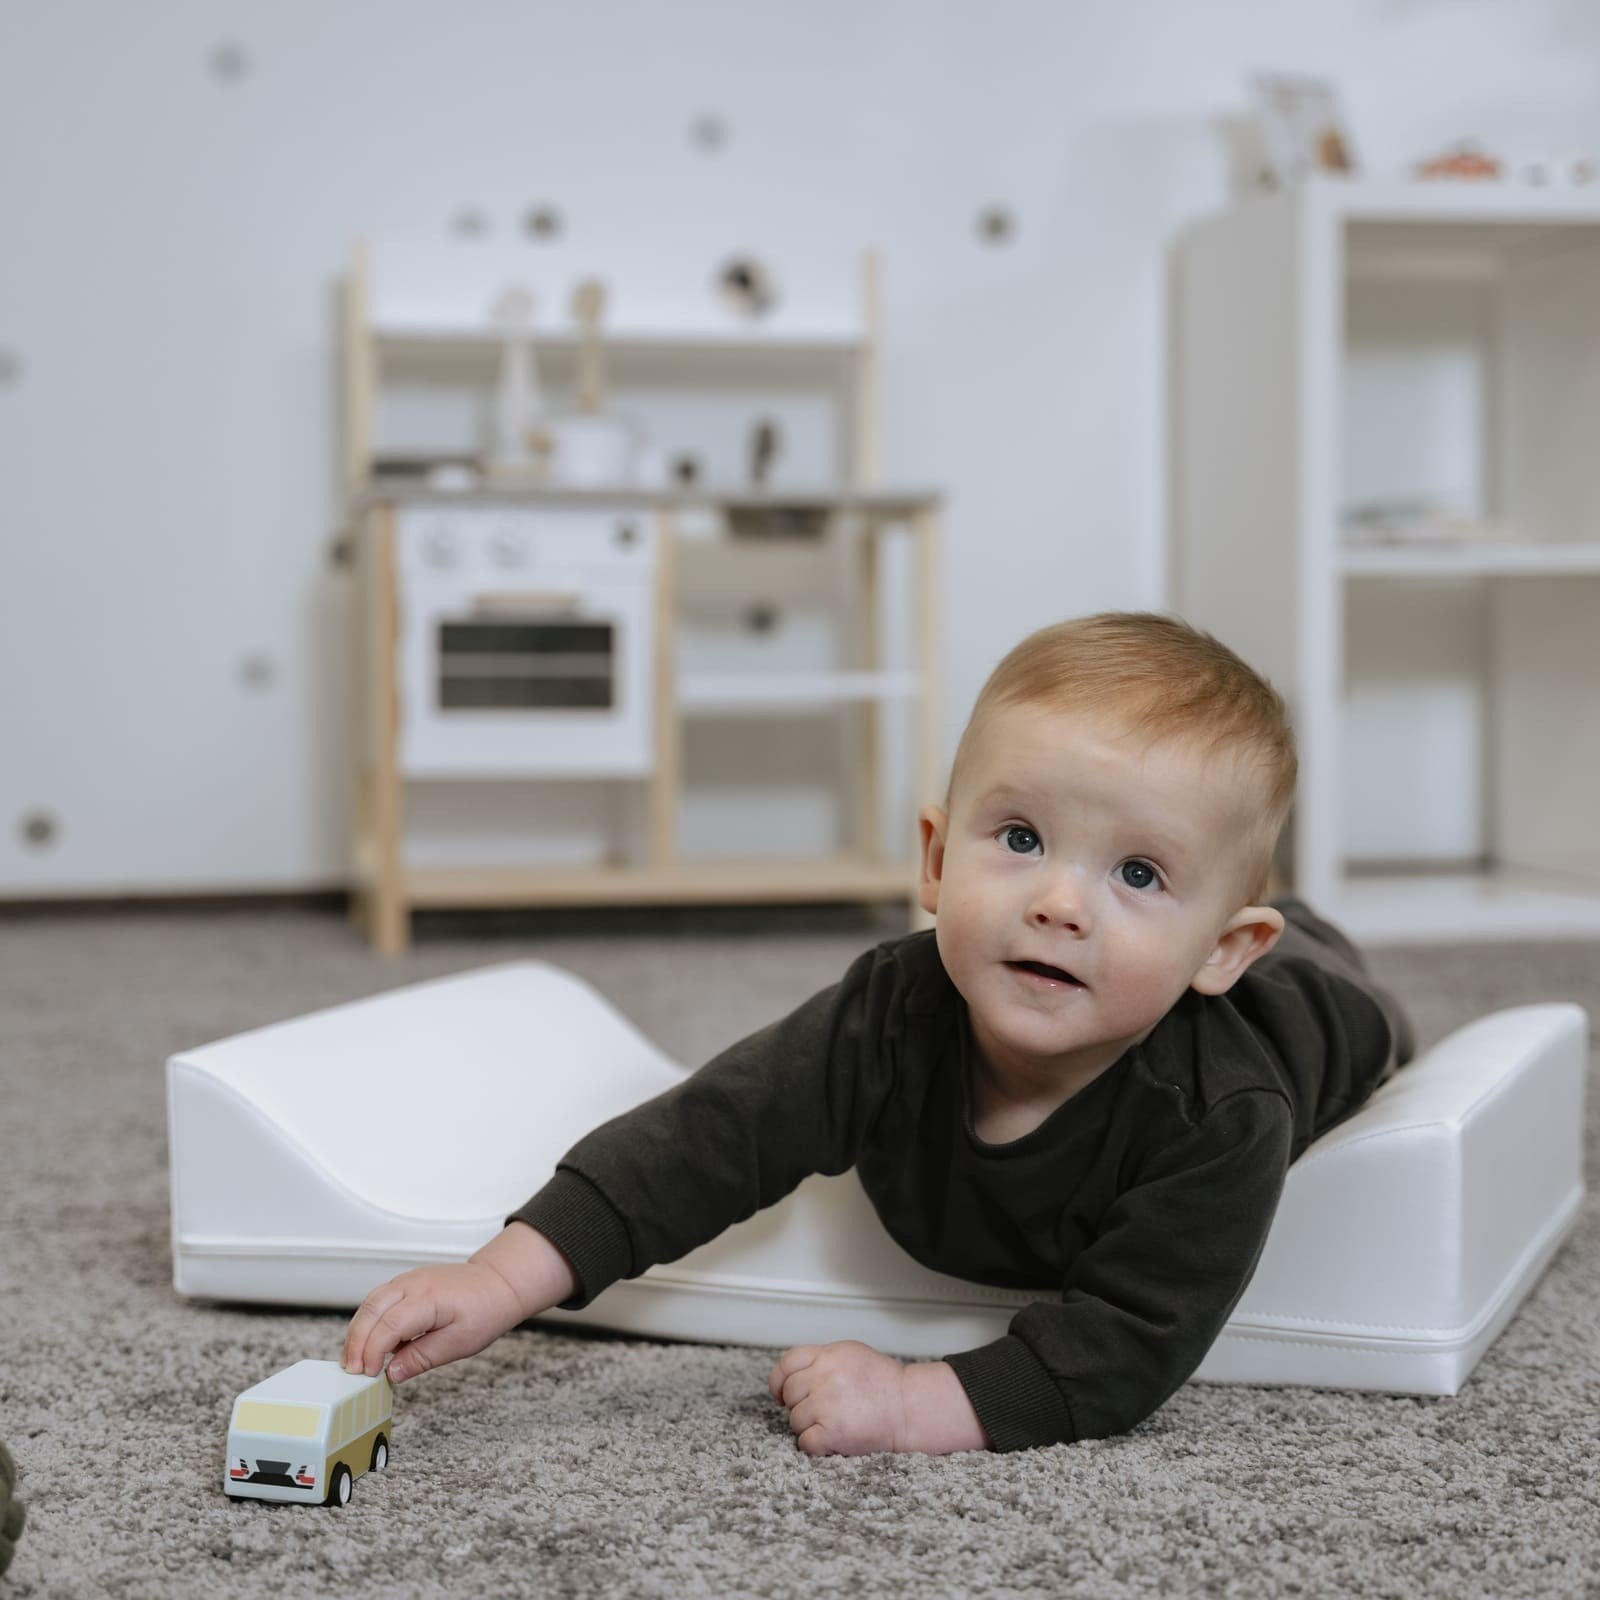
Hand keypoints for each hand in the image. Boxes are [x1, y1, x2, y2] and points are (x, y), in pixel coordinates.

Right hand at [342, 1222, 576, 1383]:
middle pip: (371, 1310)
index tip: (369, 1374)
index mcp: (429, 1298)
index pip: (389, 1325)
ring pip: (370, 1302)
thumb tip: (391, 1373)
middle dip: (356, 1342)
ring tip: (355, 1362)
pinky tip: (371, 1344)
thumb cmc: (484, 1311)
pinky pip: (379, 1300)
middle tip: (352, 1372)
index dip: (373, 1351)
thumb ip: (422, 1358)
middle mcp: (413, 1284)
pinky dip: (369, 1321)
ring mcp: (407, 1280)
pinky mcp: (406, 1283)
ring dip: (357, 1331)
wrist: (497, 1284)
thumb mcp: (459, 1343)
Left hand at [767, 1340, 909, 1456]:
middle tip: (819, 1410)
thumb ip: (822, 1360)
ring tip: (831, 1423)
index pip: (787, 1362)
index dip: (779, 1380)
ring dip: (808, 1426)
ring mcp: (828, 1404)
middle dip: (799, 1404)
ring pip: (794, 1420)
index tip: (781, 1393)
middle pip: (789, 1393)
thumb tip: (792, 1374)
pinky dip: (814, 1445)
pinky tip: (830, 1439)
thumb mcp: (851, 1355)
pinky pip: (805, 1442)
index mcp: (829, 1355)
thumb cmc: (883, 1384)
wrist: (909, 1408)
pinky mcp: (833, 1432)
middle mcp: (825, 1377)